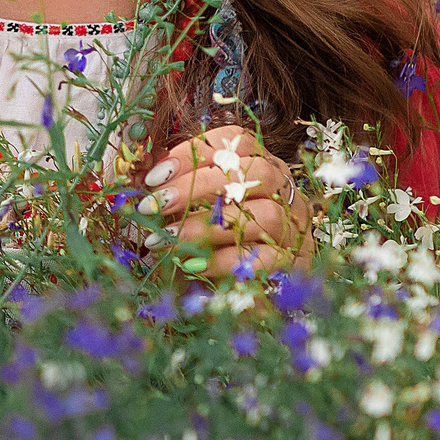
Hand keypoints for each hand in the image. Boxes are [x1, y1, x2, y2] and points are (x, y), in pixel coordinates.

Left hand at [144, 125, 317, 278]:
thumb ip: (177, 188)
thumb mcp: (193, 210)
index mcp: (262, 167)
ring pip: (263, 213)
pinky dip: (224, 260)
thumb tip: (145, 174)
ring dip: (207, 224)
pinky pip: (265, 258)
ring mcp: (294, 226)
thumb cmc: (212, 243)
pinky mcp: (295, 263)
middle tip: (155, 204)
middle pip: (252, 172)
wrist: (241, 297)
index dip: (195, 153)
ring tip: (167, 238)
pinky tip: (192, 264)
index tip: (156, 176)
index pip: (237, 142)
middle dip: (197, 185)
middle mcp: (284, 191)